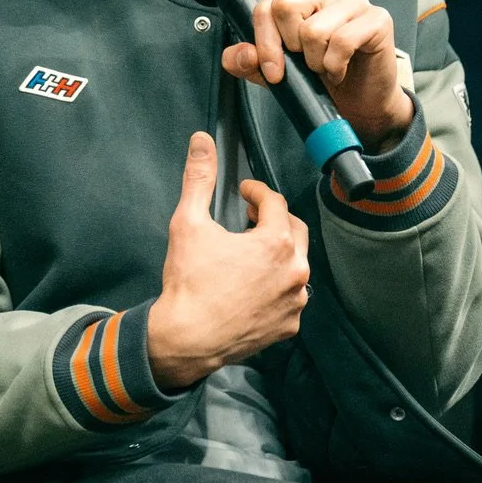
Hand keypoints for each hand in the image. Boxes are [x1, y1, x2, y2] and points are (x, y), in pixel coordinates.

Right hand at [144, 132, 310, 391]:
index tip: (242, 192)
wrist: (186, 340)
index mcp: (276, 242)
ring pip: (295, 265)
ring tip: (251, 252)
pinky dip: (277, 286)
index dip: (256, 191)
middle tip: (249, 217)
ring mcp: (294, 301)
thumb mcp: (188, 223)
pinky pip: (290, 296)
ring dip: (278, 253)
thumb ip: (199, 178)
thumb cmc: (188, 284)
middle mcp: (295, 271)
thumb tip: (202, 141)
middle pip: (294, 229)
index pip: (274, 201)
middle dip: (272, 218)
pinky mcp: (288, 326)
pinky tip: (254, 285)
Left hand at [222, 0, 412, 151]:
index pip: (267, 5)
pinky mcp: (377, 18)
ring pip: (314, 29)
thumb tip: (237, 55)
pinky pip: (343, 41)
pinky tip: (341, 69)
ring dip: (316, 61)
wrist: (361, 102)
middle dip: (291, 48)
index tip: (273, 71)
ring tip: (325, 66)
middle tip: (307, 62)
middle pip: (286, 7)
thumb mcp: (278, 72)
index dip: (264, 42)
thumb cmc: (323, 77)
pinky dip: (336, 66)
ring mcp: (355, 0)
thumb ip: (251, 62)